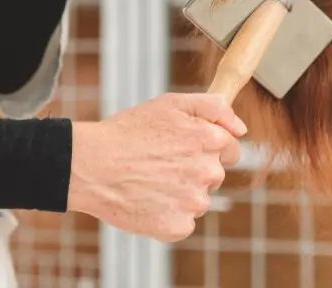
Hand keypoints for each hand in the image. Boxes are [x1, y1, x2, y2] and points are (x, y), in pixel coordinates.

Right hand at [67, 93, 245, 241]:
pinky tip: (146, 200)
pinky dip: (166, 215)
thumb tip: (241, 128)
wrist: (91, 165)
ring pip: (197, 200)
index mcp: (211, 141)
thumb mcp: (171, 104)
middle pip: (213, 176)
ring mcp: (194, 202)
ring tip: (148, 181)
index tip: (184, 149)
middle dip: (192, 170)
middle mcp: (208, 172)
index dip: (207, 148)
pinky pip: (182, 222)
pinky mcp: (178, 226)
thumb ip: (214, 107)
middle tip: (159, 164)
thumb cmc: (127, 132)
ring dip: (179, 194)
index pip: (230, 151)